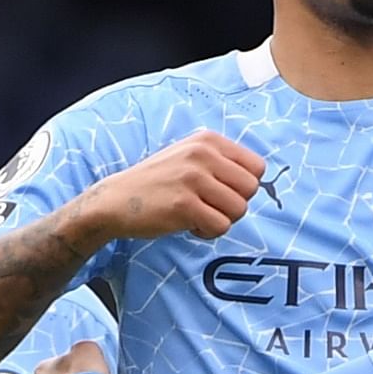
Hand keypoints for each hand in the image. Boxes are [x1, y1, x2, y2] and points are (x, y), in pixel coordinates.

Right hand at [79, 130, 265, 242]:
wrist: (114, 200)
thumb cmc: (157, 182)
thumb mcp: (189, 156)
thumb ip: (221, 162)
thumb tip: (257, 180)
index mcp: (208, 141)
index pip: (257, 167)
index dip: (244, 186)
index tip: (223, 192)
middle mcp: (203, 155)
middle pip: (252, 189)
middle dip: (235, 204)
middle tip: (211, 207)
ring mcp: (193, 179)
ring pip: (239, 210)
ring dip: (221, 220)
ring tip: (198, 215)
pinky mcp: (184, 205)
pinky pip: (220, 226)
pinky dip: (208, 233)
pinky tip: (189, 225)